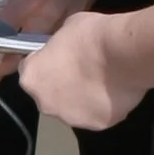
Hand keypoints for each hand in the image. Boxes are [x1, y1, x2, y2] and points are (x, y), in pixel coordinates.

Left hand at [22, 9, 135, 130]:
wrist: (124, 54)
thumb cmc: (91, 36)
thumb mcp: (66, 29)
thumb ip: (58, 46)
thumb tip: (65, 50)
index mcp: (32, 78)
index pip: (30, 72)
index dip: (45, 64)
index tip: (59, 58)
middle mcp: (45, 104)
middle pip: (49, 96)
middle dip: (61, 86)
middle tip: (82, 71)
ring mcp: (70, 118)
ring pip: (72, 109)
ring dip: (81, 99)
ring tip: (101, 82)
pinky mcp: (95, 125)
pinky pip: (96, 115)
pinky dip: (102, 106)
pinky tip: (113, 92)